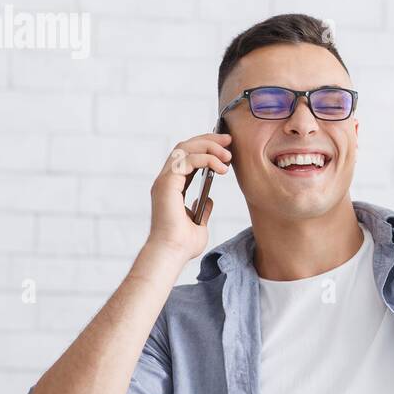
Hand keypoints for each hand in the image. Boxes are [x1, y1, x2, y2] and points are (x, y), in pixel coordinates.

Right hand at [146, 132, 231, 263]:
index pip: (186, 157)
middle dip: (208, 140)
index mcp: (172, 187)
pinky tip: (221, 168)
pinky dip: (206, 159)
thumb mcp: (198, 223)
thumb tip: (208, 199)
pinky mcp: (167, 183)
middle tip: (229, 140)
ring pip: (185, 148)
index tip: (226, 147)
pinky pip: (187, 160)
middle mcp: (166, 180)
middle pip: (185, 147)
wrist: (172, 253)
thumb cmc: (182, 244)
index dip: (205, 148)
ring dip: (209, 147)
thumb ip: (202, 209)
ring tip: (228, 155)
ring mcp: (164, 180)